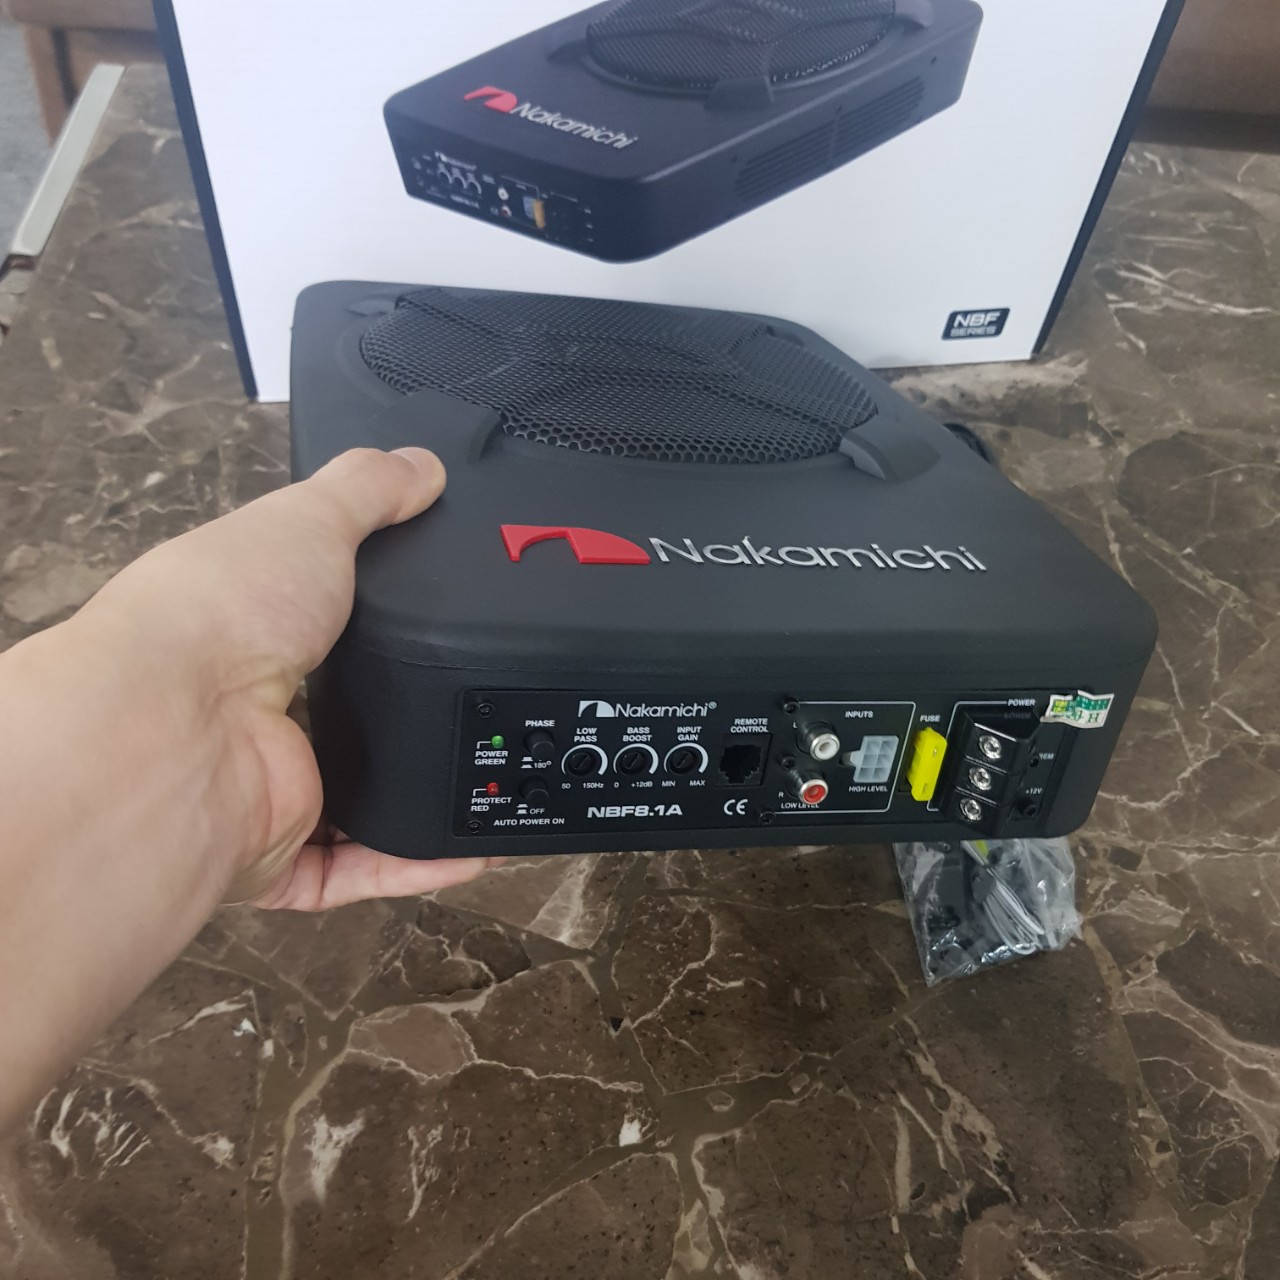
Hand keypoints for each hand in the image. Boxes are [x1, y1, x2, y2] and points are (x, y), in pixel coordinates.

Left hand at [75, 447, 497, 908]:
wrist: (178, 724)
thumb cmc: (222, 610)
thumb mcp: (306, 520)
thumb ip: (368, 491)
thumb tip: (422, 465)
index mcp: (253, 629)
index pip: (324, 626)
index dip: (380, 620)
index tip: (449, 616)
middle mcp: (258, 712)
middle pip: (349, 717)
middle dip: (410, 713)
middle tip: (485, 702)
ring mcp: (272, 784)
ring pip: (359, 801)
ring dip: (420, 796)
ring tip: (494, 777)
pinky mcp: (285, 850)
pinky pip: (363, 866)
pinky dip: (418, 863)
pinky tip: (477, 844)